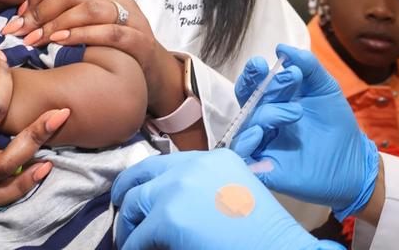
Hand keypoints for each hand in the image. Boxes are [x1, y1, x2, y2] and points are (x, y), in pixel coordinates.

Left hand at [1, 0, 180, 115]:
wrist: (152, 70)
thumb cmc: (113, 46)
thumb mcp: (91, 21)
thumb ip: (65, 13)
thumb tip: (22, 18)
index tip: (21, 13)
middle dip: (40, 11)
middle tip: (20, 31)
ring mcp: (130, 17)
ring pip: (89, 8)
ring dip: (57, 24)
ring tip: (36, 40)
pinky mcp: (139, 40)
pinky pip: (110, 32)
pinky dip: (82, 36)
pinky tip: (61, 44)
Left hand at [112, 149, 339, 249]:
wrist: (277, 248)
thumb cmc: (261, 231)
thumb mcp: (233, 194)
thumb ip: (204, 189)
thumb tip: (172, 207)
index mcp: (213, 158)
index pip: (167, 163)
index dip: (149, 181)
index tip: (140, 194)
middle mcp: (192, 165)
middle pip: (142, 174)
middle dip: (126, 193)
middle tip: (122, 211)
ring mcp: (177, 189)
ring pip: (134, 204)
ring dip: (129, 225)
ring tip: (130, 240)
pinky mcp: (168, 218)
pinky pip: (138, 237)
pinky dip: (134, 247)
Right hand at [231, 45, 378, 220]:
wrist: (353, 161)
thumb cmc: (336, 123)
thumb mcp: (325, 88)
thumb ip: (308, 66)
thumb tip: (281, 48)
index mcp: (275, 100)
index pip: (255, 83)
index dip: (254, 73)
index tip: (263, 64)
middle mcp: (264, 120)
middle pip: (245, 101)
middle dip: (251, 85)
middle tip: (264, 75)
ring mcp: (262, 143)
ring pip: (246, 126)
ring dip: (265, 115)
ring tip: (294, 112)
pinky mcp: (263, 168)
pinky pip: (242, 157)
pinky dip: (245, 143)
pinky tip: (259, 134)